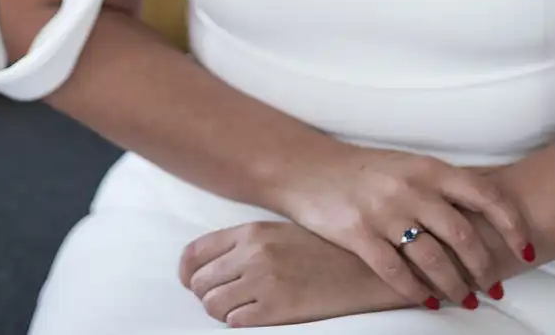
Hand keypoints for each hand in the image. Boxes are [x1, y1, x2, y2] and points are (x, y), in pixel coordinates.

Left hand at [179, 220, 414, 325]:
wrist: (366, 268)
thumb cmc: (326, 249)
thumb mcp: (283, 232)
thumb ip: (247, 244)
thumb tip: (212, 266)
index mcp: (252, 231)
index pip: (195, 254)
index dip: (188, 273)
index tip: (193, 282)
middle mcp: (253, 254)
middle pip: (200, 283)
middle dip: (208, 294)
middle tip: (226, 297)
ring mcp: (264, 282)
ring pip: (214, 306)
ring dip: (224, 311)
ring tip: (245, 307)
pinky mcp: (277, 309)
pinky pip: (236, 323)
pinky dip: (241, 323)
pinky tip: (260, 315)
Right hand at [268, 145, 532, 307]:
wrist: (307, 168)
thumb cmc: (365, 171)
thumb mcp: (409, 166)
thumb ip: (443, 186)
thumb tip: (490, 213)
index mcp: (429, 168)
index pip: (485, 195)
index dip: (513, 225)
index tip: (528, 249)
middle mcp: (411, 187)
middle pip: (463, 235)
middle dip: (484, 268)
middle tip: (495, 287)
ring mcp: (383, 211)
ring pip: (433, 258)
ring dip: (455, 286)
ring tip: (466, 301)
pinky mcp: (357, 234)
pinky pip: (394, 271)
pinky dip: (416, 291)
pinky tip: (427, 302)